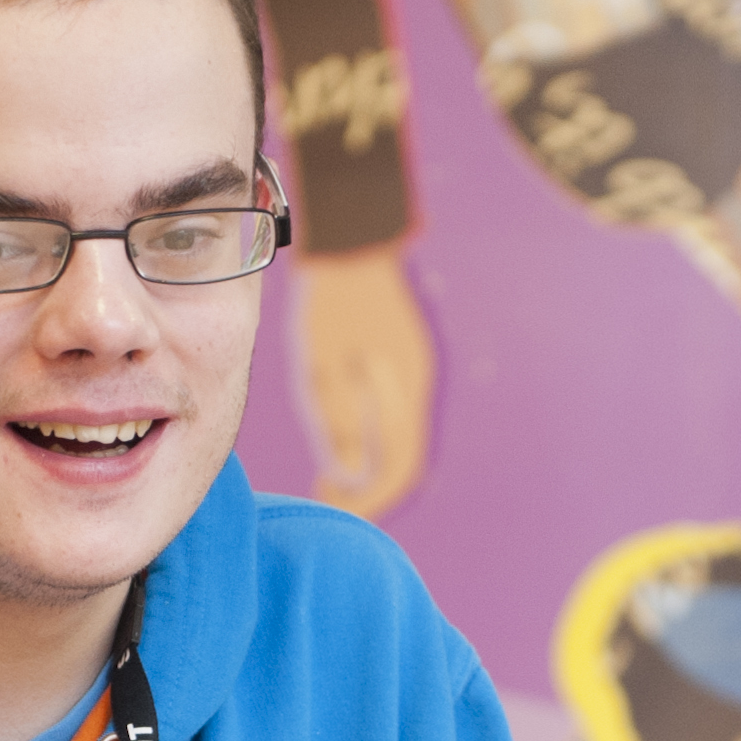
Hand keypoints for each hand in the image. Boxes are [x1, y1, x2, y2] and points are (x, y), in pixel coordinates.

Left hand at [291, 247, 435, 517]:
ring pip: (404, 437)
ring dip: (374, 463)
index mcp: (403, 392)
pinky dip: (377, 436)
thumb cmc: (328, 301)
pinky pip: (400, 411)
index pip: (396, 471)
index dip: (365, 499)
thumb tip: (347, 475)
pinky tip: (347, 430)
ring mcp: (417, 368)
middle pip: (406, 460)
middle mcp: (419, 385)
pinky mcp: (407, 353)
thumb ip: (337, 422)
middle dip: (371, 489)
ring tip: (333, 469)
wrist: (351, 238)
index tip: (329, 502)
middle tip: (330, 495)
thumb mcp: (321, 366)